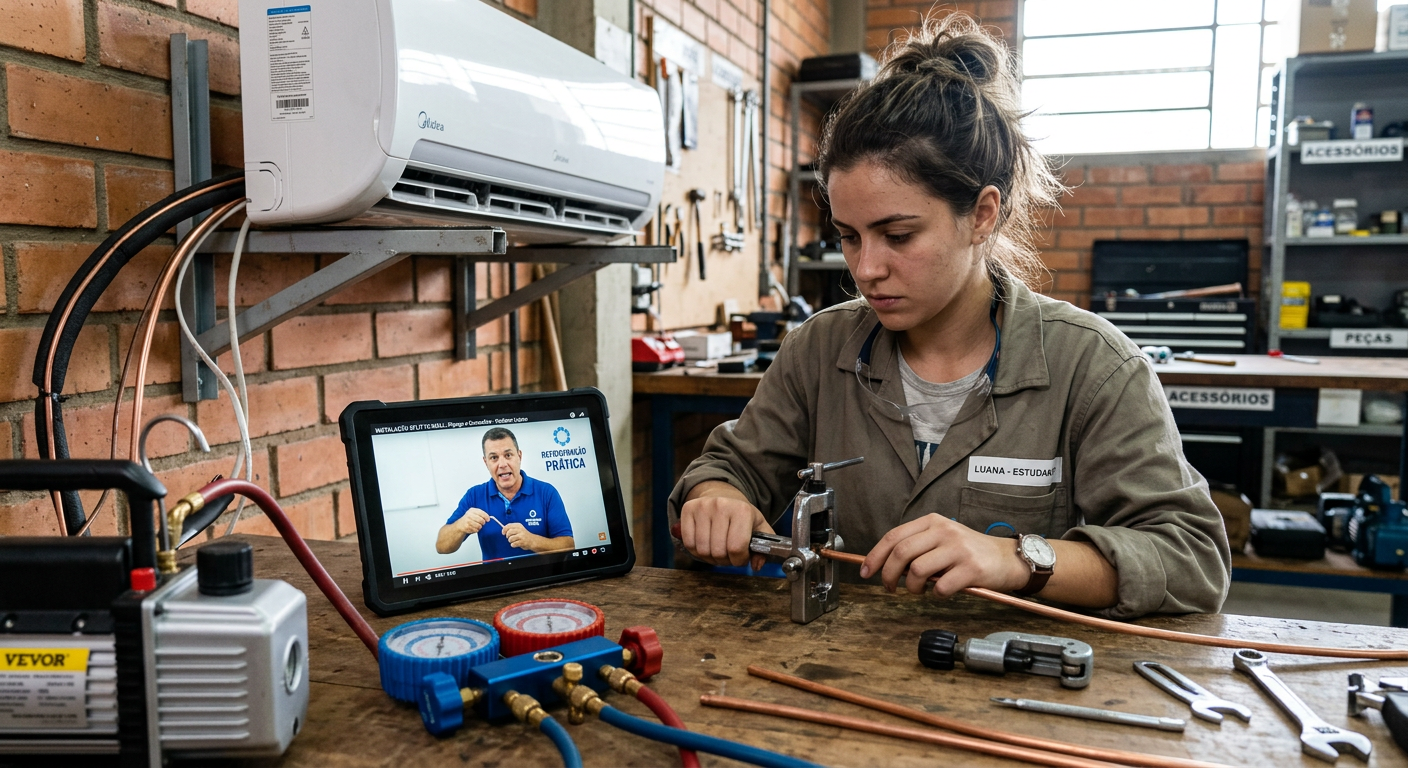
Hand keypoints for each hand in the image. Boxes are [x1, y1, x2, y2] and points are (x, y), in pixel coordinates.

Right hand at [455, 508, 489, 535]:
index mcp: (472, 510)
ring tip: (478, 526)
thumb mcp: (474, 513)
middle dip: (483, 523)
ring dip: (480, 527)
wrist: (460, 524)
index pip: (481, 513)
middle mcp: (469, 515)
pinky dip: (476, 530)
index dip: (486, 517)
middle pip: (481, 520)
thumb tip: (488, 518)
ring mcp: (467, 521)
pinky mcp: (467, 527)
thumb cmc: (469, 518)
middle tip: (482, 523)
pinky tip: (474, 528)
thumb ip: (481, 514)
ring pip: (479, 526)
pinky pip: (476, 530)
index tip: (488, 520)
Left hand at [502, 523, 535, 549]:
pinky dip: (513, 545)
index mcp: (519, 525)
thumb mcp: (519, 529)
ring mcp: (521, 536)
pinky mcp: (522, 542)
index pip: (508, 526)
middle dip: (507, 536)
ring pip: (510, 539)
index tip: (503, 533)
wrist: (533, 541)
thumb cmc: (524, 535)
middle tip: (510, 537)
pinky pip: (513, 544)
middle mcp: (520, 530)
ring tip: (514, 541)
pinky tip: (516, 544)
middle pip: (509, 532)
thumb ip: (511, 528)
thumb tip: (503, 529)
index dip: (504, 529)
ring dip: (511, 541)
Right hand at [679, 493, 773, 569]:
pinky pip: (688, 544)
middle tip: (729, 555)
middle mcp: (721, 505)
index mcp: (742, 510)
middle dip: (725, 561)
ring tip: (717, 551)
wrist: (723, 495)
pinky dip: (696, 551)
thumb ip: (763, 549)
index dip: (739, 560)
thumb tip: (756, 565)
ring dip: (710, 558)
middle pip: (718, 552)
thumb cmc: (742, 516)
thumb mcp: (760, 528)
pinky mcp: (688, 509)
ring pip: (702, 551)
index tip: (741, 557)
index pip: (736, 548)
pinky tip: (705, 545)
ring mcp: (702, 506)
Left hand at [860, 514, 1029, 596]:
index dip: (875, 556)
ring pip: (917, 571)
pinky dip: (937, 595)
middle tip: (890, 588)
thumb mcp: (942, 539)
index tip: (865, 571)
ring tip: (920, 591)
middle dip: (888, 575)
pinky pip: (941, 587)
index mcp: (932, 522)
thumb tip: (883, 564)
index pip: (894, 537)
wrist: (1007, 558)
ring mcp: (958, 549)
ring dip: (913, 587)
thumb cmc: (969, 552)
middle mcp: (944, 531)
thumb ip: (916, 547)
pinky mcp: (971, 568)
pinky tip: (943, 591)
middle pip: (901, 553)